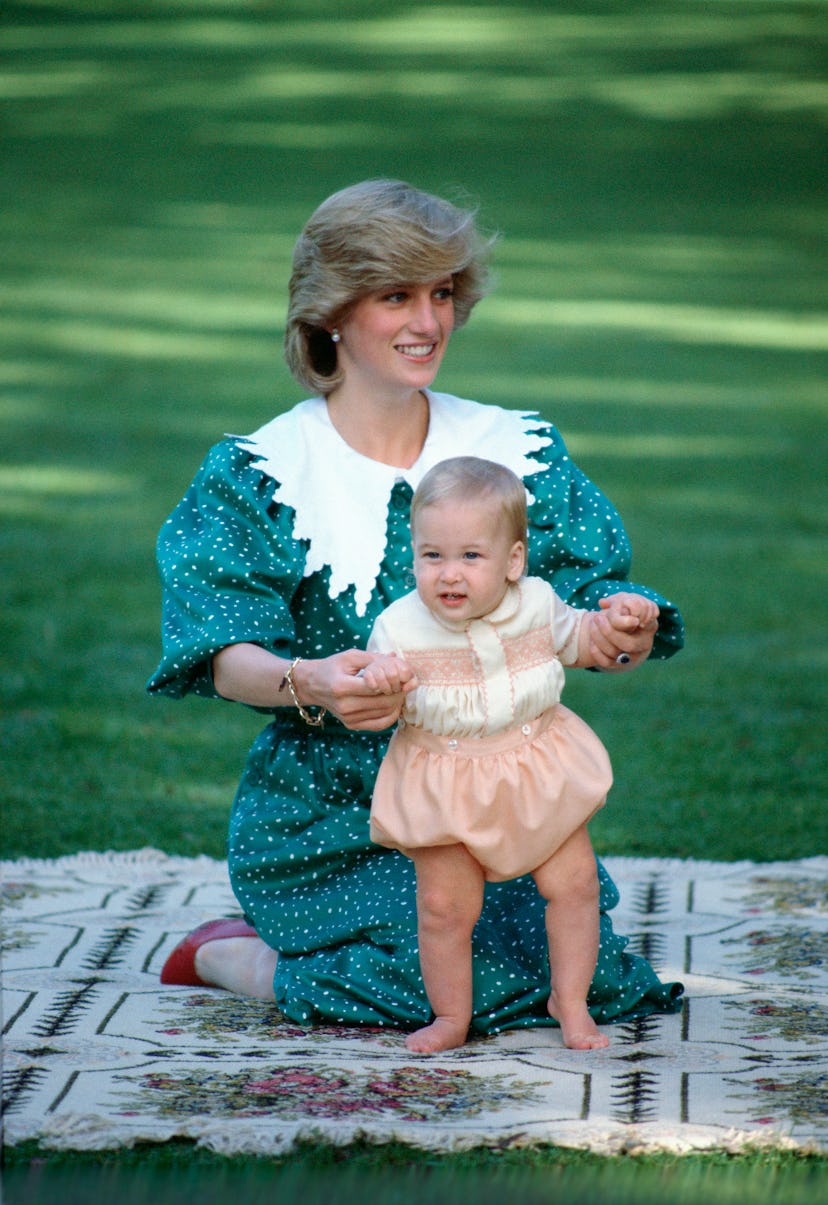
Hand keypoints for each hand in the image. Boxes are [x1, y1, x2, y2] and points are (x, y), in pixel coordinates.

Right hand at [294, 650, 416, 731]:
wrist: (313, 686)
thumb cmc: (333, 667)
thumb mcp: (350, 657)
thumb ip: (374, 658)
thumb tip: (396, 658)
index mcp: (341, 686)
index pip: (375, 686)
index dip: (392, 681)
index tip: (400, 675)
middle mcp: (344, 706)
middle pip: (382, 702)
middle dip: (399, 692)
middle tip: (405, 683)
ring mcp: (348, 718)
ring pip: (384, 714)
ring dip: (397, 703)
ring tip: (400, 691)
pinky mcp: (352, 725)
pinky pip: (379, 725)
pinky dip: (391, 715)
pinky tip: (393, 704)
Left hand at [588, 593, 659, 669]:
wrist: (625, 625)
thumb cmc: (624, 609)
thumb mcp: (623, 601)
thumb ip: (615, 601)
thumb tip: (603, 602)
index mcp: (650, 626)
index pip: (641, 626)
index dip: (627, 622)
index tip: (615, 612)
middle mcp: (644, 643)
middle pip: (629, 644)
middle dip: (610, 631)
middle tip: (598, 617)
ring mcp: (633, 656)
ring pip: (616, 653)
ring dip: (600, 639)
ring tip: (593, 624)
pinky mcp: (619, 664)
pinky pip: (607, 662)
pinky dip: (597, 652)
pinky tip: (591, 641)